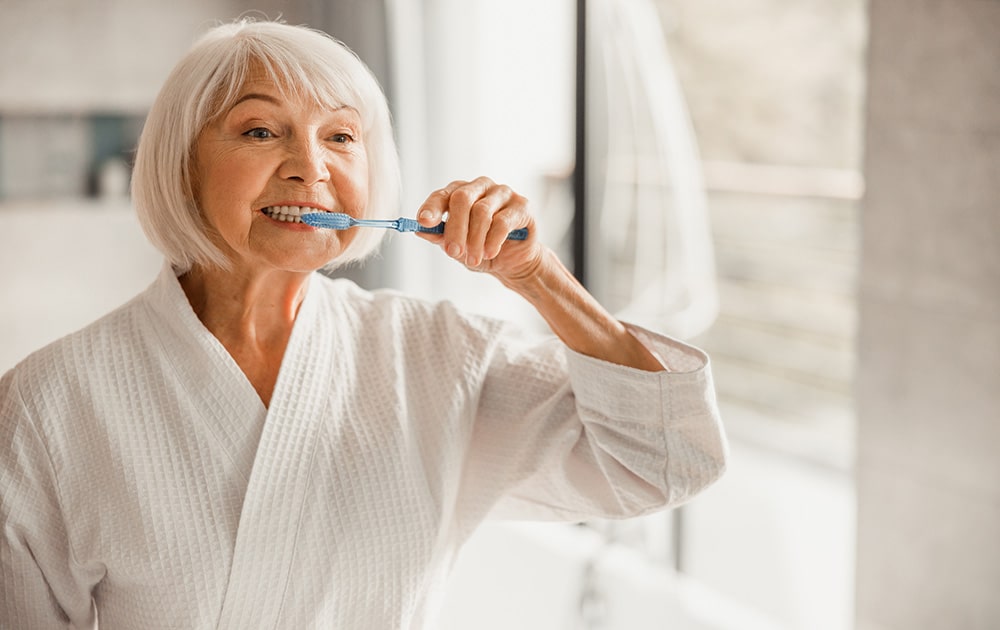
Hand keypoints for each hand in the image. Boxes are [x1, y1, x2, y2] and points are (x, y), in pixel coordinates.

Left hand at [415, 177, 542, 283]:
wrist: (513, 262)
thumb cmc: (481, 249)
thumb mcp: (457, 247)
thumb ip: (440, 237)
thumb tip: (419, 230)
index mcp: (460, 193)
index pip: (442, 195)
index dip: (431, 207)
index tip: (423, 222)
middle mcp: (480, 187)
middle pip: (462, 198)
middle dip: (455, 228)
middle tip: (453, 252)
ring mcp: (502, 193)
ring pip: (482, 211)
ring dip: (475, 239)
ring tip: (473, 260)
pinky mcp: (521, 206)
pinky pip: (503, 221)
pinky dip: (493, 240)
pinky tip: (489, 253)